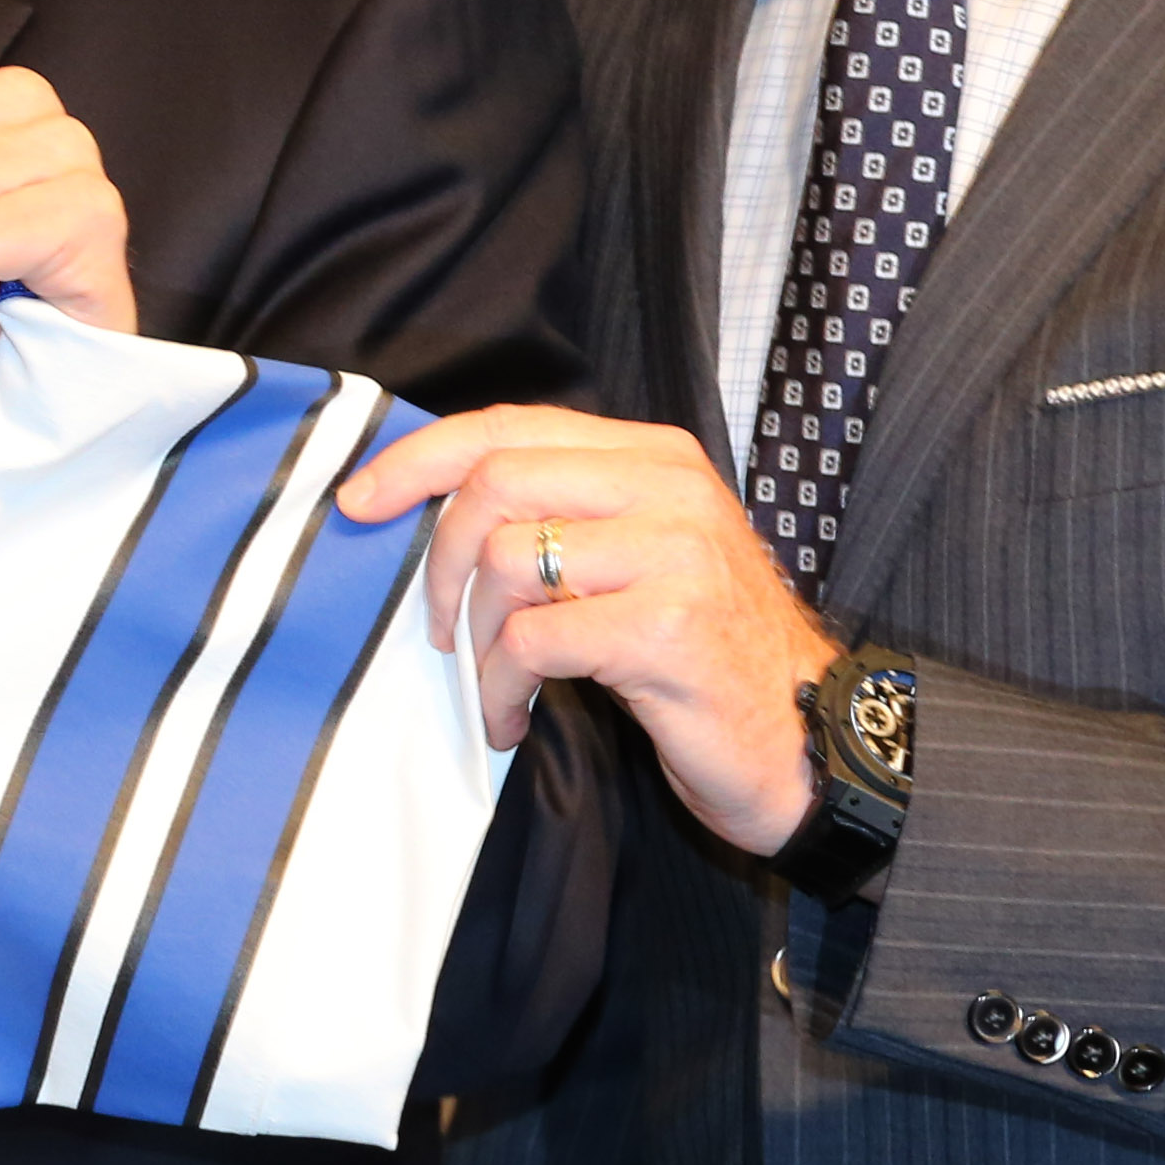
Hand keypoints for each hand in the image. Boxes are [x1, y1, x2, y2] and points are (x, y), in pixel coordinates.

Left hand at [339, 403, 837, 854]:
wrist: (805, 737)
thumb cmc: (705, 651)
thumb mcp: (640, 556)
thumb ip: (562, 512)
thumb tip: (432, 505)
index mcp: (655, 456)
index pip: (508, 427)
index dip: (420, 458)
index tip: (360, 499)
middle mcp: (669, 488)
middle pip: (494, 484)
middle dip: (440, 563)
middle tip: (442, 628)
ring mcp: (674, 554)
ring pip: (506, 563)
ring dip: (477, 640)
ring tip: (497, 684)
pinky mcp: (666, 628)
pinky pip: (533, 640)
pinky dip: (503, 687)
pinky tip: (516, 717)